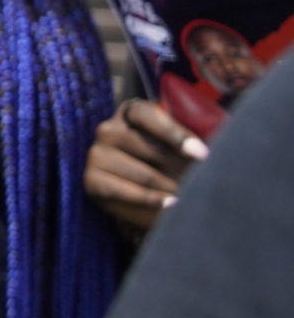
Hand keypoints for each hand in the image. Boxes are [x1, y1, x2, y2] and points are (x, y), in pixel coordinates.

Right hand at [84, 98, 206, 235]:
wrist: (144, 188)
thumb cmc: (170, 158)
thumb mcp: (182, 140)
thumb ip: (196, 135)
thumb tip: (225, 138)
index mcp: (130, 112)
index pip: (146, 115)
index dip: (174, 133)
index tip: (202, 154)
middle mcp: (108, 130)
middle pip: (144, 146)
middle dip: (177, 166)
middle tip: (203, 179)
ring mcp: (96, 155)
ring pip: (139, 172)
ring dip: (169, 187)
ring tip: (190, 196)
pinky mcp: (91, 181)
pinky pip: (121, 192)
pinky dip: (149, 201)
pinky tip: (171, 205)